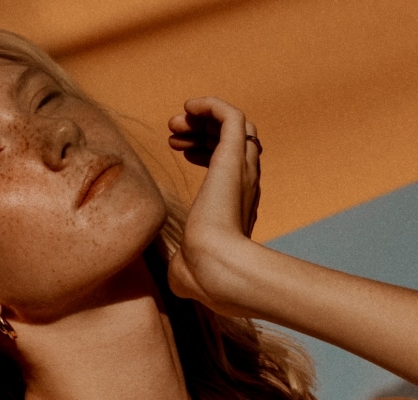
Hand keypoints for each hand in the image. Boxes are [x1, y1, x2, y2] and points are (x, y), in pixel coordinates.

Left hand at [165, 97, 263, 315]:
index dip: (204, 149)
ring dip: (203, 118)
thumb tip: (176, 277)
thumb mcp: (186, 264)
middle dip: (202, 130)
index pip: (229, 164)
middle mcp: (245, 184)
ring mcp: (242, 170)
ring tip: (174, 122)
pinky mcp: (233, 158)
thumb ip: (183, 263)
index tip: (178, 147)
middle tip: (172, 130)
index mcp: (237, 204)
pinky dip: (213, 105)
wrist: (213, 269)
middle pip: (233, 141)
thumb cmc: (199, 273)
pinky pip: (231, 117)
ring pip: (233, 126)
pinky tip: (190, 105)